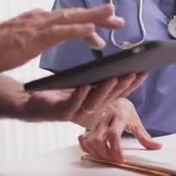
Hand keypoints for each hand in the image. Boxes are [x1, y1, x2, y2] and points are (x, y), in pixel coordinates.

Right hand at [0, 4, 122, 72]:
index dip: (87, 19)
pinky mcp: (37, 36)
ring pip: (73, 18)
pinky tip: (92, 29)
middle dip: (98, 15)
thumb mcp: (21, 40)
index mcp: (40, 21)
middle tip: (118, 17)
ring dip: (95, 17)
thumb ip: (33, 35)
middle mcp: (43, 19)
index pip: (68, 19)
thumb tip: (42, 34)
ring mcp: (41, 26)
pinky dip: (78, 29)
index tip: (103, 23)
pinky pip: (62, 31)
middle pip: (76, 15)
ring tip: (113, 17)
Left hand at [19, 73, 146, 122]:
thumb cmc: (57, 90)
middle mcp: (90, 110)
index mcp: (97, 102)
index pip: (119, 93)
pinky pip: (72, 104)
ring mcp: (76, 113)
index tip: (144, 71)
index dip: (132, 83)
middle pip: (110, 98)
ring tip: (114, 77)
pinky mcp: (61, 113)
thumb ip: (97, 76)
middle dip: (123, 85)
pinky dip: (79, 95)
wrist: (30, 100)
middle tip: (134, 73)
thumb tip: (115, 62)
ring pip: (94, 102)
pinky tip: (84, 85)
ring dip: (104, 90)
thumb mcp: (81, 80)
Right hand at [78, 97, 161, 161]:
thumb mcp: (136, 122)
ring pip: (90, 139)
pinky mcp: (89, 125)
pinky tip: (93, 151)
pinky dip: (85, 147)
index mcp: (119, 115)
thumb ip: (145, 136)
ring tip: (105, 157)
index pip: (114, 134)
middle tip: (113, 159)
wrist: (114, 98)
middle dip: (105, 153)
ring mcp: (96, 121)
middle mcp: (105, 117)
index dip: (115, 148)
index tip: (120, 159)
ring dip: (96, 152)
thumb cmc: (125, 111)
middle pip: (99, 139)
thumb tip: (158, 146)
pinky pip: (83, 138)